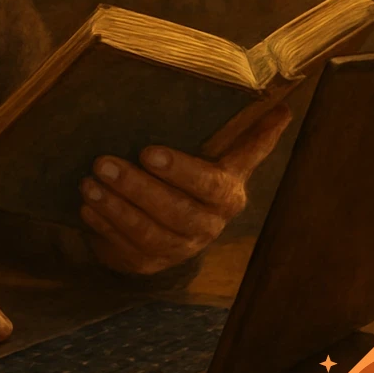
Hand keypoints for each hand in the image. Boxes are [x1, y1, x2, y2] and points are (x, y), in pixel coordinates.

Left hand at [78, 104, 291, 275]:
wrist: (173, 221)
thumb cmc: (193, 175)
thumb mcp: (219, 154)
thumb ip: (248, 137)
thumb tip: (285, 108)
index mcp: (227, 193)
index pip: (210, 184)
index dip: (181, 171)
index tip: (149, 151)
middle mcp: (208, 225)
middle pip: (175, 211)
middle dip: (137, 187)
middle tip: (103, 163)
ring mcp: (179, 248)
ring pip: (148, 233)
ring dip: (116, 208)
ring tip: (90, 183)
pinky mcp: (151, 264)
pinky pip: (127, 249)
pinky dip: (105, 227)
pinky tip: (88, 208)